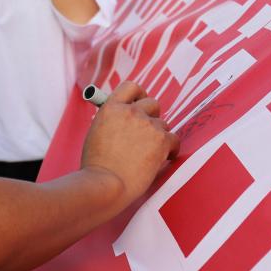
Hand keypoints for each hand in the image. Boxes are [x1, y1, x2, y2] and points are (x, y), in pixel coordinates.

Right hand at [81, 81, 178, 205]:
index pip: (131, 87)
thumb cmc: (97, 166)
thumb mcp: (96, 133)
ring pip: (163, 124)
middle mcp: (130, 111)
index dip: (139, 94)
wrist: (106, 184)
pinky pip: (174, 139)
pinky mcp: (161, 140)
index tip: (140, 104)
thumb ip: (112, 121)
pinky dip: (171, 149)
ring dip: (159, 136)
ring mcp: (147, 125)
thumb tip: (124, 122)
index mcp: (111, 108)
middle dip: (152, 117)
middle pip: (152, 103)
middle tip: (148, 133)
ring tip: (150, 153)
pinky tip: (165, 158)